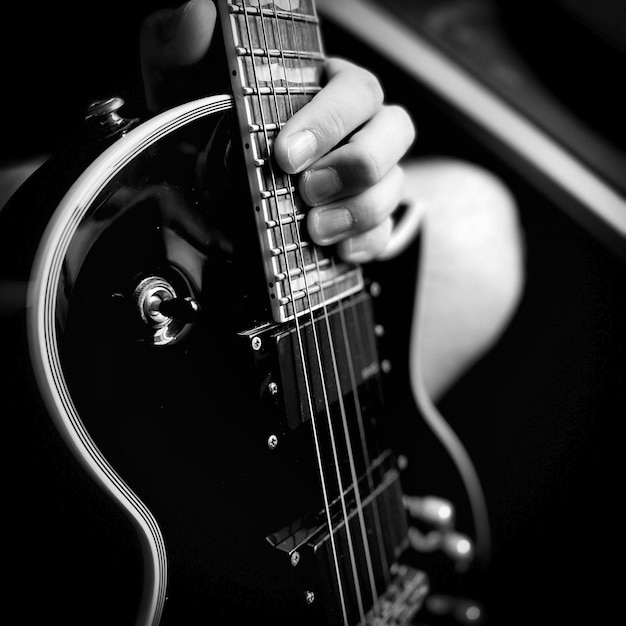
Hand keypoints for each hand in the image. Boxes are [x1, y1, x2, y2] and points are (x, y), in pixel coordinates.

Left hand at [140, 0, 415, 262]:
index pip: (355, 89)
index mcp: (323, 87)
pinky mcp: (364, 219)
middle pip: (395, 130)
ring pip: (394, 184)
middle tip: (307, 190)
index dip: (330, 122)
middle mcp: (356, 126)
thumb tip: (197, 14)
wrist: (204, 187)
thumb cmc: (202, 129)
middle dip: (355, 165)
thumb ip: (180, 44)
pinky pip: (385, 230)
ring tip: (313, 228)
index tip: (286, 155)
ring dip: (357, 210)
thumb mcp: (181, 85)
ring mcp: (366, 175)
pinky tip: (333, 248)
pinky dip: (363, 243)